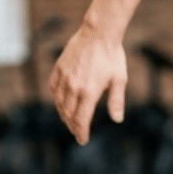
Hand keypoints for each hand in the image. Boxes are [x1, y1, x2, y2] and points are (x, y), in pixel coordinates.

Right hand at [48, 27, 127, 144]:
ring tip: (69, 120)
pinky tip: (60, 101)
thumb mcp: (119, 80)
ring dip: (63, 114)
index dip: (81, 132)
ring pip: (59, 103)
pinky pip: (53, 87)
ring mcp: (64, 77)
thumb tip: (117, 120)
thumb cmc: (112, 56)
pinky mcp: (59, 68)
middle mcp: (74, 87)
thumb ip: (116, 101)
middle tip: (77, 132)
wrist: (98, 33)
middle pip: (69, 114)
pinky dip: (56, 98)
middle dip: (73, 126)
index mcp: (89, 92)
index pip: (81, 120)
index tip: (83, 140)